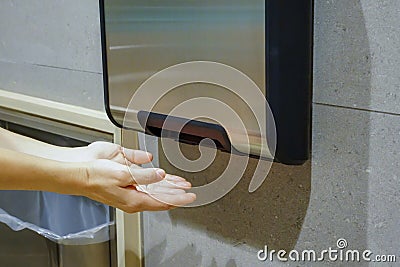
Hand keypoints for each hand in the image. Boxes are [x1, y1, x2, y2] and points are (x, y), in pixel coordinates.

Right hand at [77, 142, 195, 212]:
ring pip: (156, 188)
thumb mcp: (122, 175)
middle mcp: (134, 195)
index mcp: (134, 200)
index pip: (162, 202)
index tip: (190, 197)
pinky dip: (159, 177)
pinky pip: (148, 179)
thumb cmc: (95, 176)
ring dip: (170, 185)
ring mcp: (131, 186)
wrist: (78, 170)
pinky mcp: (128, 176)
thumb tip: (160, 174)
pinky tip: (164, 175)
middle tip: (190, 191)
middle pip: (161, 196)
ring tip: (182, 184)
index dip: (178, 199)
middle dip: (176, 193)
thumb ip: (144, 175)